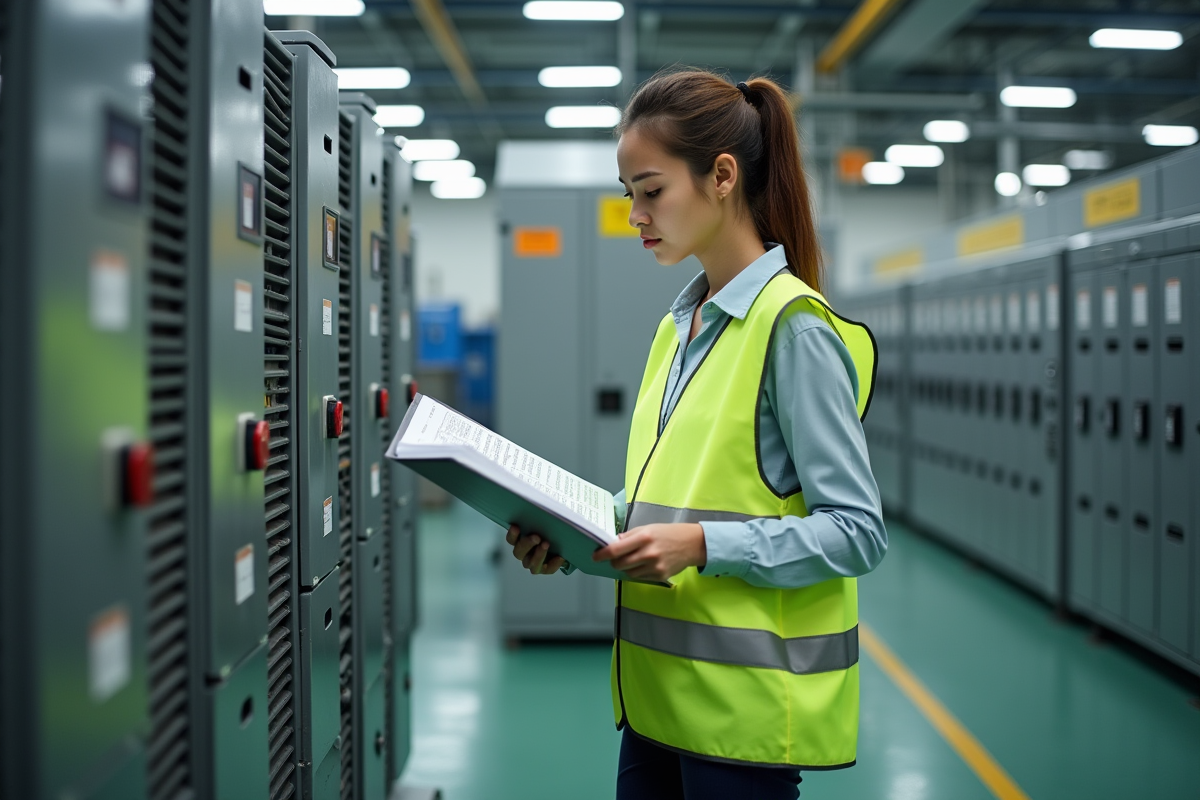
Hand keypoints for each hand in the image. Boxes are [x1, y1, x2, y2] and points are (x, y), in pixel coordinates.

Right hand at [505, 524, 566, 575]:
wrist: (563, 542)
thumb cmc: (550, 529)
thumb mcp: (544, 521)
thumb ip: (538, 518)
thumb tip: (538, 507)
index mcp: (519, 541)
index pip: (511, 539)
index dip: (512, 534)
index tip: (516, 526)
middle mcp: (524, 554)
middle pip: (519, 552)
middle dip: (526, 544)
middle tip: (536, 537)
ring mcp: (533, 563)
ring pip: (530, 563)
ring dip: (538, 555)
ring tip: (546, 544)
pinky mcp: (545, 569)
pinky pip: (548, 569)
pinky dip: (553, 564)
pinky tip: (560, 556)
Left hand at [591, 523, 706, 581]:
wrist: (691, 544)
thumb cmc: (667, 533)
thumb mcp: (647, 528)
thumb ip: (629, 536)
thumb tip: (612, 543)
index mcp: (644, 537)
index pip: (615, 549)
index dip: (602, 554)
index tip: (595, 556)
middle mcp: (648, 553)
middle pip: (619, 564)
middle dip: (614, 562)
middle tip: (616, 558)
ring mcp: (654, 566)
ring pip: (629, 573)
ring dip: (626, 568)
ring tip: (635, 559)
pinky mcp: (660, 576)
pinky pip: (640, 578)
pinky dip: (638, 572)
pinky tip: (645, 564)